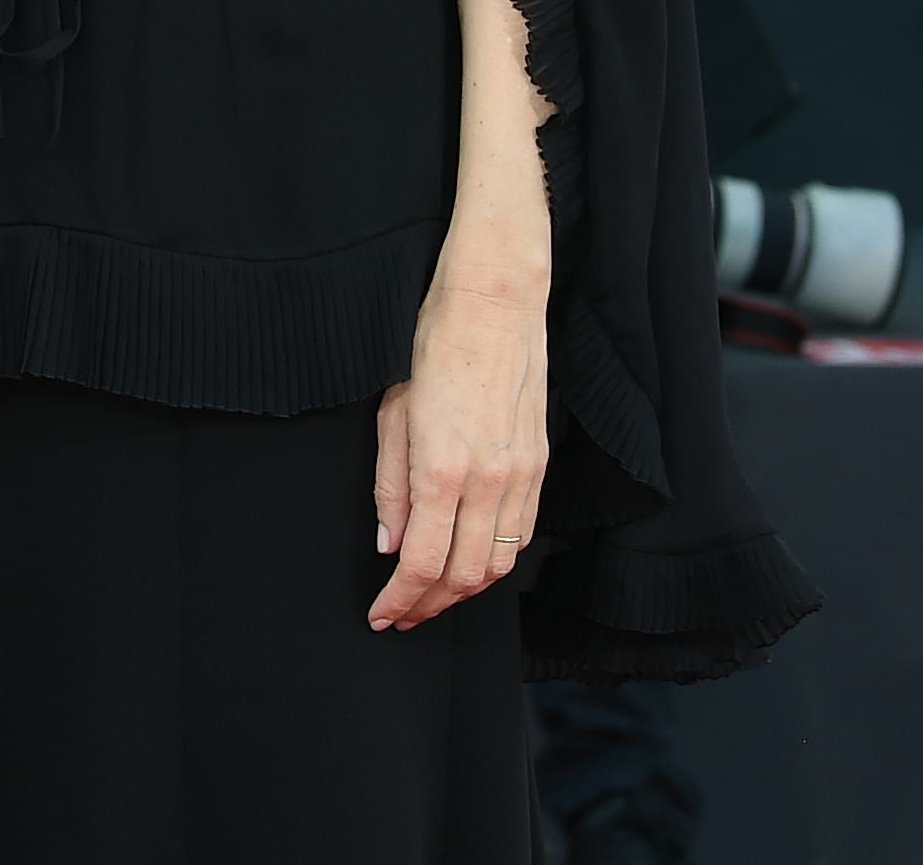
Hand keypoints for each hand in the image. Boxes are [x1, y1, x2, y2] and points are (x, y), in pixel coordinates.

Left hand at [372, 260, 548, 630]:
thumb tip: (391, 545)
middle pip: (465, 576)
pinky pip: (521, 535)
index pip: (424, 564)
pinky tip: (470, 564)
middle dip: (431, 606)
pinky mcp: (539, 468)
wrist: (493, 307)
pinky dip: (496, 561)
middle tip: (402, 616)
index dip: (402, 599)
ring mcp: (521, 477)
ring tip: (432, 599)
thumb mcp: (392, 415)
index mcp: (443, 470)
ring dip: (464, 592)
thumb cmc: (432, 351)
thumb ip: (391, 487)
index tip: (382, 615)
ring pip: (499, 564)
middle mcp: (489, 482)